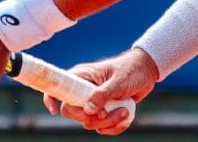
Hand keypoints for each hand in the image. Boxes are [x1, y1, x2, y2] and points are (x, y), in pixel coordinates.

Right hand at [43, 47, 158, 135]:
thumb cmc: (131, 70)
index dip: (50, 98)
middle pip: (72, 112)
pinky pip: (101, 127)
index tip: (54, 110)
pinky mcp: (103, 111)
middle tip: (106, 112)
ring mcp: (93, 102)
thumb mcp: (118, 81)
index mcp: (82, 77)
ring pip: (89, 122)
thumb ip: (101, 94)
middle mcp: (84, 90)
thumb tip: (87, 110)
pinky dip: (114, 127)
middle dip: (90, 117)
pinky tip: (126, 116)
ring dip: (108, 122)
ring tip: (124, 111)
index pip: (58, 87)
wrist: (147, 73)